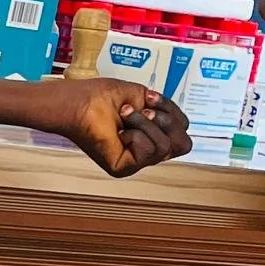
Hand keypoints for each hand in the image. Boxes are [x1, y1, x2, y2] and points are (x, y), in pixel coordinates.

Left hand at [29, 78, 190, 175]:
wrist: (80, 101)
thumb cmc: (105, 97)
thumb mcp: (146, 99)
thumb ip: (168, 114)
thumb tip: (183, 126)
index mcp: (151, 133)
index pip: (183, 129)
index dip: (172, 112)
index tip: (147, 97)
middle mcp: (146, 150)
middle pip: (183, 144)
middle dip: (167, 121)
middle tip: (143, 109)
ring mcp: (136, 161)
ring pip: (166, 147)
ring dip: (146, 123)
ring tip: (125, 115)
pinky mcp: (124, 168)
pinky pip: (151, 153)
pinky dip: (138, 134)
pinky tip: (119, 131)